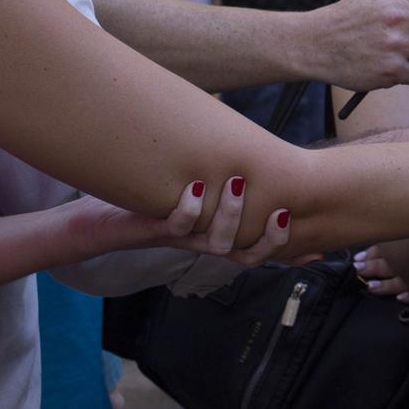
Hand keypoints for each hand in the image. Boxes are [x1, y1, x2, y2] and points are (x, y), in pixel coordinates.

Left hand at [72, 175, 293, 265]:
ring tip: (235, 182)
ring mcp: (179, 238)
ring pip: (216, 243)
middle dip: (270, 239)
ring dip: (229, 215)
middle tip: (282, 213)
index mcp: (216, 234)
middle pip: (247, 255)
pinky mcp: (152, 230)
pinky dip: (187, 209)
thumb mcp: (190, 189)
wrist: (93, 223)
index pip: (260, 249)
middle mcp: (202, 242)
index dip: (287, 249)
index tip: (316, 247)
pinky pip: (176, 227)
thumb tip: (246, 153)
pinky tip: (194, 188)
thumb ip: (217, 178)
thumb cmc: (145, 201)